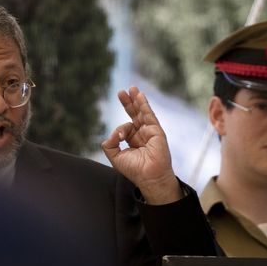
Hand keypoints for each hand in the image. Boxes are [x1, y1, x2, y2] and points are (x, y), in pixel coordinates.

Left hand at [102, 87, 181, 204]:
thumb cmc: (134, 170)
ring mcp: (150, 131)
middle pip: (134, 114)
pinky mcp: (156, 131)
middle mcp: (142, 134)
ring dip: (135, 100)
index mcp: (132, 140)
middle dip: (127, 103)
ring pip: (141, 112)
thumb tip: (113, 133)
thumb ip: (110, 144)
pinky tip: (139, 95)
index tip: (118, 137)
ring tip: (130, 88)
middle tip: (121, 92)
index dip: (119, 130)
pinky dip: (143, 105)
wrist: (149, 177)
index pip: (125, 127)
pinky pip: (148, 115)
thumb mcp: (115, 157)